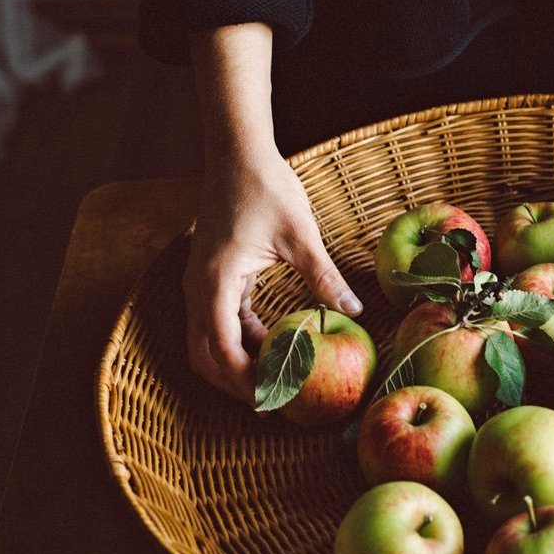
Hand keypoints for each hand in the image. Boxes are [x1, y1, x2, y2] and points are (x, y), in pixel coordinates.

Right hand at [183, 149, 363, 405]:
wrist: (238, 153)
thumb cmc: (265, 187)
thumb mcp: (300, 234)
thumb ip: (323, 275)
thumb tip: (354, 310)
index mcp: (216, 280)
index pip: (221, 348)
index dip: (244, 379)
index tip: (273, 398)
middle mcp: (199, 286)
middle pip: (204, 354)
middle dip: (234, 382)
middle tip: (273, 401)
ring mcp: (201, 281)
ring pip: (208, 340)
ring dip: (236, 362)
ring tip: (276, 380)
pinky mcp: (212, 275)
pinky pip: (218, 319)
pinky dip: (239, 339)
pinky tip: (274, 345)